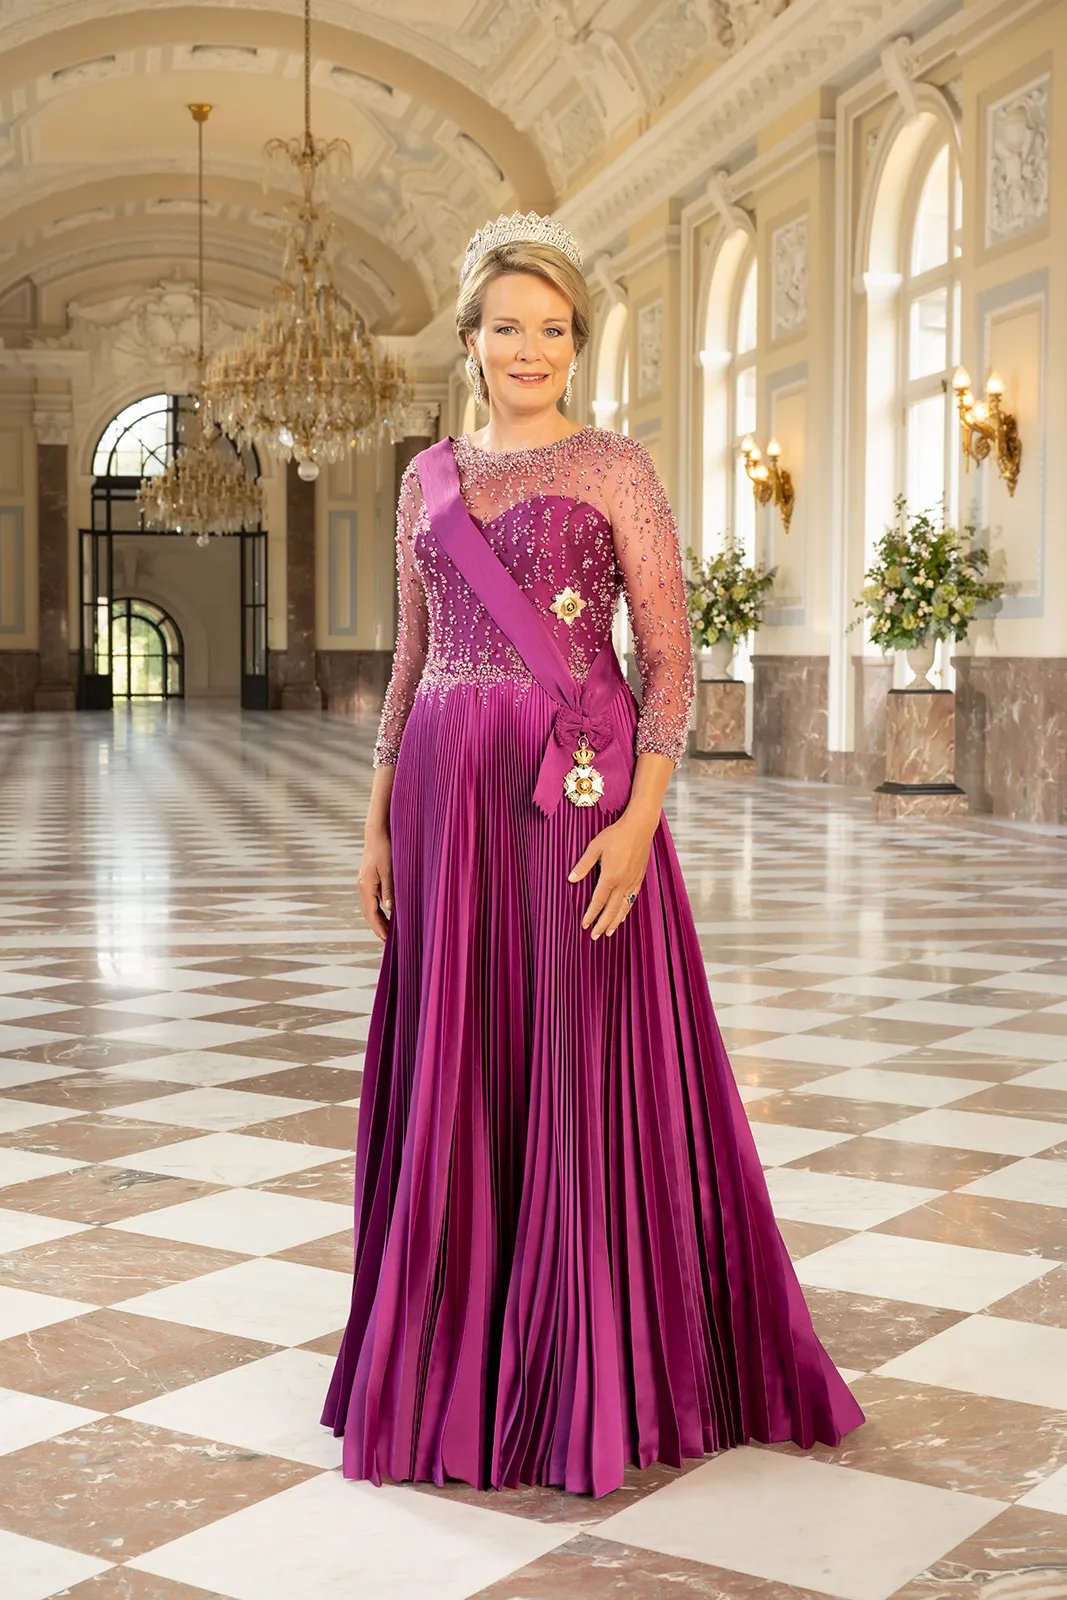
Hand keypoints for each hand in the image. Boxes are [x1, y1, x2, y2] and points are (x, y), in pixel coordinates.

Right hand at [358, 827, 393, 943]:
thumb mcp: (389, 870)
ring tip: (388, 930)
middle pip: (368, 913)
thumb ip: (389, 889)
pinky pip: (373, 899)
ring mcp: (365, 882)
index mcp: (366, 886)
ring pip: (370, 906)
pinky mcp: (369, 878)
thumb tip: (390, 908)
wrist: (378, 833)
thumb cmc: (385, 849)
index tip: (386, 940)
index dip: (379, 928)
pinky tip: (388, 912)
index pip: (371, 913)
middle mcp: (363, 886)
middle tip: (388, 941)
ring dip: (378, 919)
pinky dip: (379, 909)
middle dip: (377, 927)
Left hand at [568, 816, 653, 939]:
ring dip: (615, 921)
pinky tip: (622, 915)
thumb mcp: (594, 848)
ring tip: (609, 932)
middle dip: (602, 924)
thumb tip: (571, 879)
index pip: (598, 901)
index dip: (591, 914)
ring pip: (623, 907)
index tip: (584, 925)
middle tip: (595, 936)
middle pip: (611, 909)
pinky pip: (632, 899)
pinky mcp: (639, 878)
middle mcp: (622, 883)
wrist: (639, 828)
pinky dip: (626, 910)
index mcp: (610, 877)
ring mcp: (632, 882)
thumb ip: (583, 865)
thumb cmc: (615, 835)